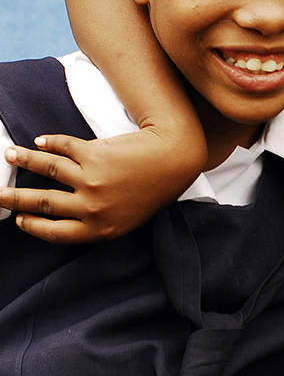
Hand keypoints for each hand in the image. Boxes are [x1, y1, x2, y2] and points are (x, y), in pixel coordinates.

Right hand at [0, 127, 204, 243]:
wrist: (175, 160)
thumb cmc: (154, 190)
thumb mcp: (128, 218)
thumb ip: (98, 220)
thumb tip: (63, 215)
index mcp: (101, 229)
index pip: (55, 232)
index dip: (32, 226)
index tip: (19, 220)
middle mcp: (92, 208)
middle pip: (42, 202)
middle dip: (14, 198)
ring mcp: (91, 180)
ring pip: (46, 169)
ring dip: (24, 160)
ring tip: (9, 156)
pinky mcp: (94, 154)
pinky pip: (62, 147)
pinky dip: (48, 143)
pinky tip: (39, 142)